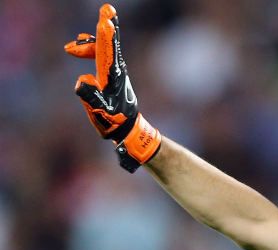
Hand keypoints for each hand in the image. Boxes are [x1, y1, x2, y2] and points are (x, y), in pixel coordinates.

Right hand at [64, 3, 160, 172]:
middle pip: (111, 44)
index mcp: (113, 78)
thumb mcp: (100, 112)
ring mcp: (115, 71)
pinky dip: (92, 47)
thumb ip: (90, 97)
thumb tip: (83, 80)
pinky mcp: (112, 73)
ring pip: (104, 48)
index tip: (105, 23)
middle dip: (108, 27)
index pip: (107, 54)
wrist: (126, 128)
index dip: (105, 38)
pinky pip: (102, 53)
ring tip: (71, 48)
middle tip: (108, 9)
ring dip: (91, 40)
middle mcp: (116, 70)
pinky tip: (79, 44)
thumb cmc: (113, 121)